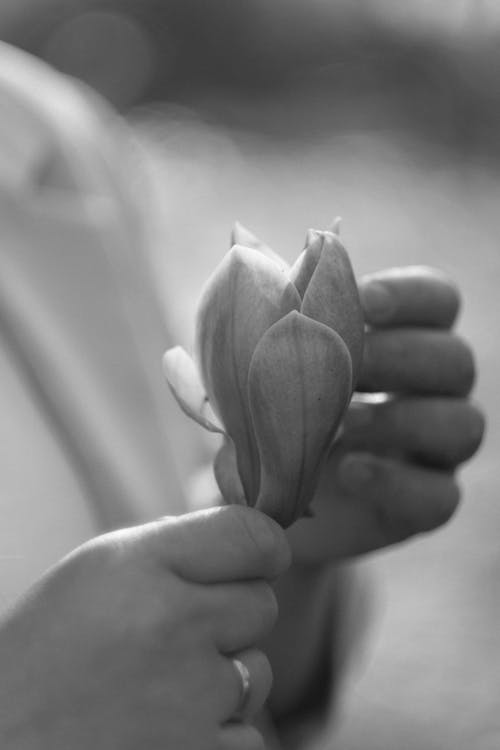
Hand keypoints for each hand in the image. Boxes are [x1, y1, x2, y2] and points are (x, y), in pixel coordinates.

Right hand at [0, 506, 289, 749]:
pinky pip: (251, 733)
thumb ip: (177, 547)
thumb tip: (254, 542)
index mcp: (142, 566)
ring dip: (227, 677)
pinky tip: (170, 725)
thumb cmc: (48, 647)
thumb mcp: (98, 568)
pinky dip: (220, 731)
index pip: (255, 535)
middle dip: (232, 614)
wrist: (4, 738)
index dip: (263, 546)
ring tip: (164, 685)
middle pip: (263, 603)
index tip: (255, 559)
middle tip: (179, 631)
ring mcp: (191, 699)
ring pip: (260, 671)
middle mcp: (173, 624)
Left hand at [288, 267, 484, 560]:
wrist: (264, 498)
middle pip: (456, 360)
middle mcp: (431, 392)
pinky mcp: (426, 503)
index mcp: (401, 341)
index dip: (410, 296)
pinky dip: (396, 482)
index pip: (437, 302)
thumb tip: (270, 303)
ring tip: (344, 424)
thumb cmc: (268, 418)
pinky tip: (348, 472)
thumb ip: (274, 342)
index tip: (364, 301)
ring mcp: (435, 452)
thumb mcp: (261, 376)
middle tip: (349, 367)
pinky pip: (441, 495)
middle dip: (402, 357)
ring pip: (464, 424)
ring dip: (403, 419)